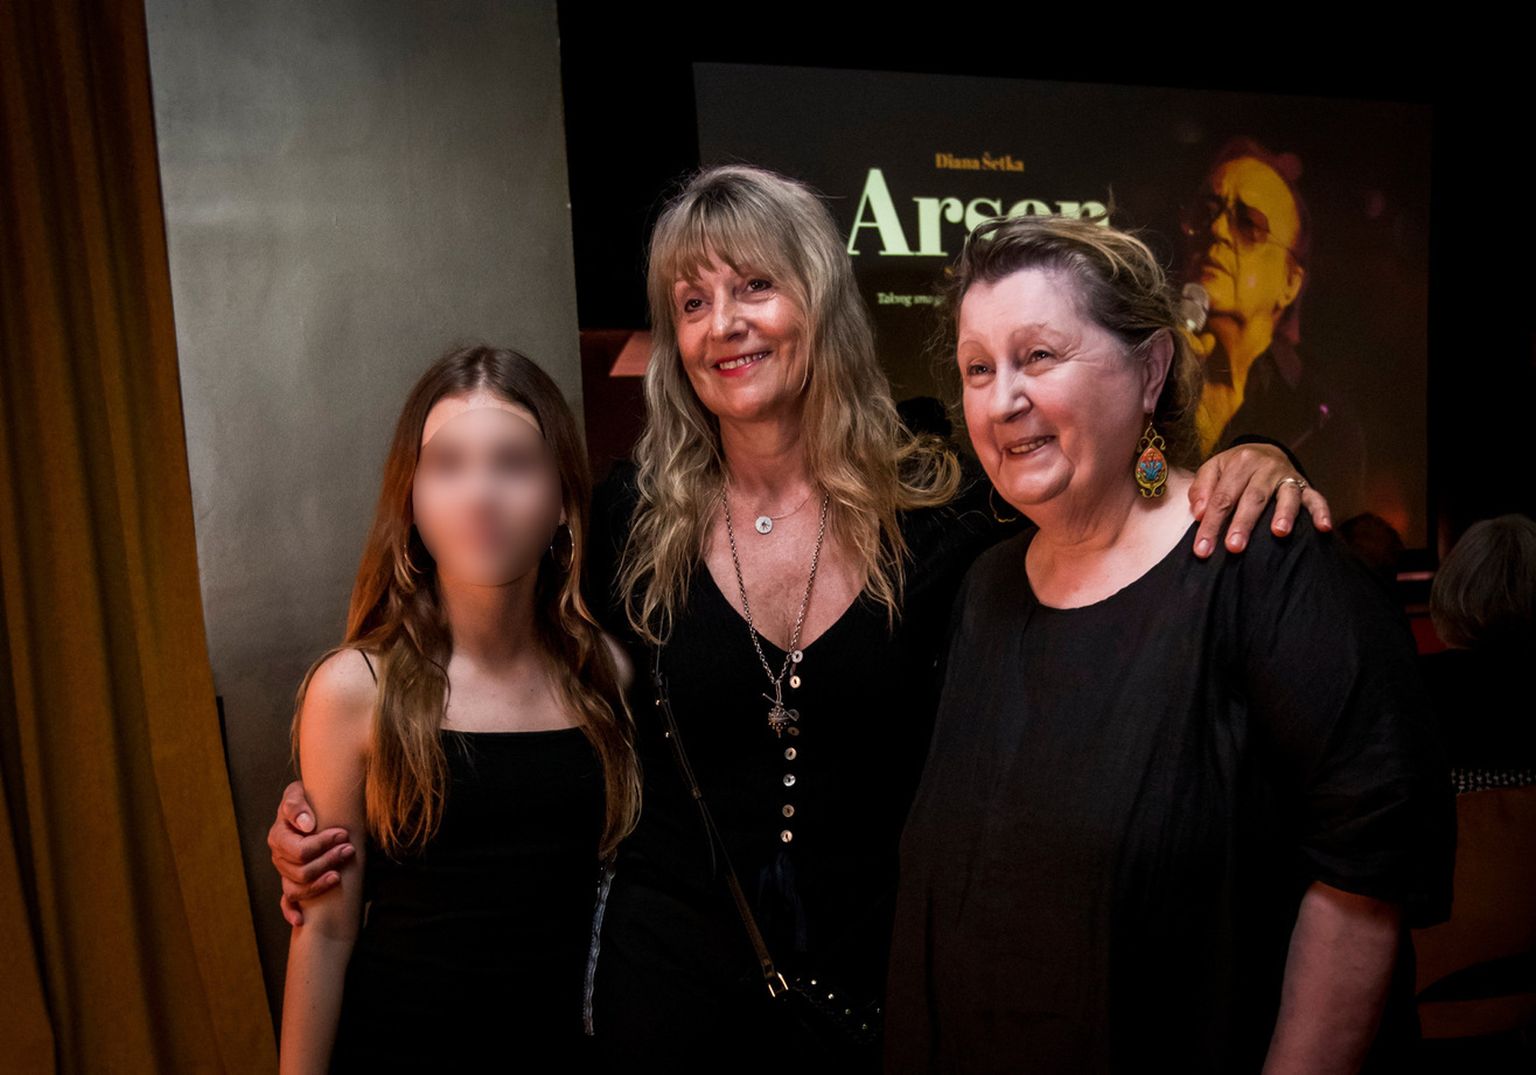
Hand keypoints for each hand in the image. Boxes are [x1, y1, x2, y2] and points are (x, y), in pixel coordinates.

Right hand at [267, 779, 354, 926]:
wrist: (309, 805)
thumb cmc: (306, 798)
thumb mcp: (298, 792)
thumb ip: (297, 804)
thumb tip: (307, 824)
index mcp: (278, 837)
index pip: (300, 850)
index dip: (322, 845)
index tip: (343, 834)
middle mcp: (278, 857)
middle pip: (301, 871)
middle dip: (328, 861)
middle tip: (349, 849)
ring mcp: (284, 872)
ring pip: (297, 889)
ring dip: (320, 884)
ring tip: (340, 874)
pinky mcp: (290, 881)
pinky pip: (286, 902)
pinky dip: (291, 913)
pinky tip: (300, 921)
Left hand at [1189, 443, 1331, 558]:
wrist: (1263, 451)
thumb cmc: (1233, 469)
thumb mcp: (1212, 469)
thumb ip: (1201, 489)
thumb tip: (1198, 513)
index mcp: (1238, 463)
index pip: (1222, 498)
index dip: (1211, 524)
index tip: (1202, 549)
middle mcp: (1264, 467)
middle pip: (1252, 498)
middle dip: (1242, 524)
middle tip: (1234, 548)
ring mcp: (1286, 476)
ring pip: (1285, 496)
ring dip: (1283, 514)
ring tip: (1279, 533)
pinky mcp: (1304, 485)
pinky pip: (1316, 498)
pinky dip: (1321, 512)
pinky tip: (1323, 527)